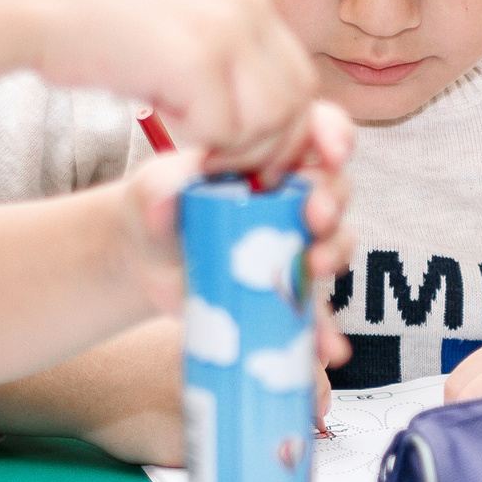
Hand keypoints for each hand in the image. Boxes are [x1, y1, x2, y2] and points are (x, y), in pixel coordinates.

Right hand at [30, 0, 315, 178]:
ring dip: (230, 147)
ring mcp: (226, 30)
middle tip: (219, 158)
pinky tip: (165, 119)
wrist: (46, 10)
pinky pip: (223, 130)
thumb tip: (279, 123)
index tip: (249, 156)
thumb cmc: (108, 34)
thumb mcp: (187, 36)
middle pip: (294, 104)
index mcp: (250, 0)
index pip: (300, 80)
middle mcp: (248, 8)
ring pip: (267, 122)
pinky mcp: (198, 59)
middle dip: (264, 146)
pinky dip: (196, 142)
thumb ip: (233, 67)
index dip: (282, 129)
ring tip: (186, 133)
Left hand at [119, 101, 356, 369]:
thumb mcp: (153, 188)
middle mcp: (295, 195)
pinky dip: (324, 333)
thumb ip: (160, 188)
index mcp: (271, 153)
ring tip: (313, 269)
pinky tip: (326, 350)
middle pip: (335, 188)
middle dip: (332, 200)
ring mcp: (296, 244)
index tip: (331, 153)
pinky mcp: (287, 291)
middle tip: (314, 216)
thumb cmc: (158, 206)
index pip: (317, 130)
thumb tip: (165, 201)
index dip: (334, 136)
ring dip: (334, 254)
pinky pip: (315, 312)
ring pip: (336, 244)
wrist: (145, 259)